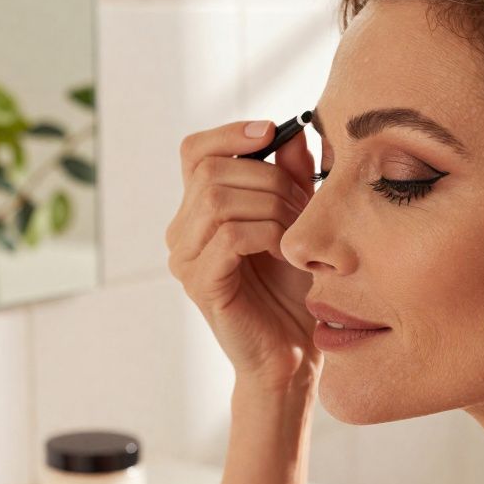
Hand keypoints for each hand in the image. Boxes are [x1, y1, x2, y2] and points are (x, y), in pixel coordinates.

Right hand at [166, 120, 320, 389]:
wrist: (290, 353)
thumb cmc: (291, 289)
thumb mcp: (296, 220)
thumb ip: (290, 176)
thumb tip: (293, 130)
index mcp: (196, 211)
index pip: (195, 151)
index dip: (231, 133)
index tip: (272, 132)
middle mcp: (181, 232)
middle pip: (212, 170)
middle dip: (267, 177)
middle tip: (302, 206)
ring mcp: (185, 259)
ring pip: (218, 198)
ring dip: (271, 206)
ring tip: (295, 233)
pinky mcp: (200, 284)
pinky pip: (229, 235)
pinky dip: (266, 234)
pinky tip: (284, 252)